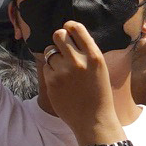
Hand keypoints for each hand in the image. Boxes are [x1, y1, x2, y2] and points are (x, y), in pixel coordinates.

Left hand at [36, 21, 122, 145]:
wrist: (93, 118)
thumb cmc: (98, 93)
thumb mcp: (99, 68)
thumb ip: (86, 52)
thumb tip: (70, 35)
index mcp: (94, 56)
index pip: (76, 29)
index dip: (69, 26)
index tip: (67, 28)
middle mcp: (78, 60)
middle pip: (58, 35)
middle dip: (58, 39)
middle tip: (61, 47)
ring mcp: (63, 71)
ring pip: (50, 52)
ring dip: (54, 57)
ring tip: (64, 69)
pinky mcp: (51, 81)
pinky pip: (46, 67)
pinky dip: (51, 71)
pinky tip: (61, 81)